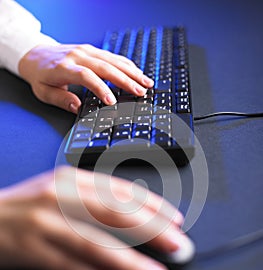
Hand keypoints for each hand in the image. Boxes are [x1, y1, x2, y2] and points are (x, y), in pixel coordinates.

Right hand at [0, 166, 188, 269]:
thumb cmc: (30, 206)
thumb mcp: (62, 192)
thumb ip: (95, 200)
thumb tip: (136, 218)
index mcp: (71, 180)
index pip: (120, 191)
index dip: (152, 206)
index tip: (176, 221)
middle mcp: (59, 196)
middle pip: (113, 214)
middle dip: (151, 230)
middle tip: (178, 245)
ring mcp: (44, 223)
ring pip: (94, 243)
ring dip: (129, 262)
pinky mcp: (29, 249)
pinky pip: (68, 266)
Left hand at [18, 44, 153, 113]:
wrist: (35, 54)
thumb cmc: (40, 75)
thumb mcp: (44, 92)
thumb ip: (61, 100)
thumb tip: (77, 107)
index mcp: (64, 68)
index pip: (87, 76)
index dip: (100, 88)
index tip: (112, 101)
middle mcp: (78, 56)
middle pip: (105, 67)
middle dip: (125, 80)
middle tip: (140, 92)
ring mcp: (86, 51)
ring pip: (112, 60)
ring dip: (131, 72)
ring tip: (146, 83)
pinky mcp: (91, 50)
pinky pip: (112, 56)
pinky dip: (126, 65)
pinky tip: (137, 72)